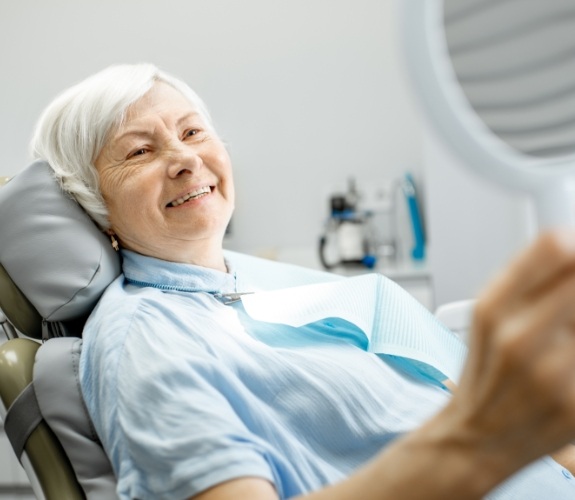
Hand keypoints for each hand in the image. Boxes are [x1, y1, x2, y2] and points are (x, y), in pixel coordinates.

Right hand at [445, 229, 574, 480]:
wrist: (480, 436)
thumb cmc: (487, 371)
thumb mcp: (488, 313)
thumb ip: (529, 274)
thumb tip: (570, 241)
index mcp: (493, 308)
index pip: (556, 246)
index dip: (573, 245)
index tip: (572, 255)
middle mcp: (520, 337)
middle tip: (568, 303)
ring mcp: (554, 373)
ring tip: (568, 331)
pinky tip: (570, 359)